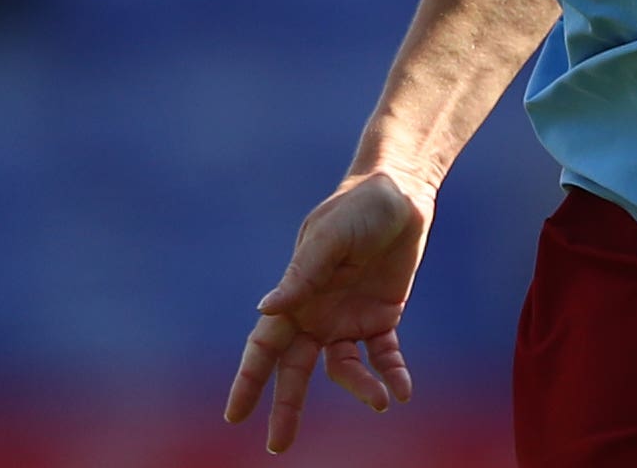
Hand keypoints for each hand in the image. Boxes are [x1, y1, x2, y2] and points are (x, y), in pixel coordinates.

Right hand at [225, 170, 433, 453]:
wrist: (399, 193)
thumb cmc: (357, 209)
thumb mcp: (329, 238)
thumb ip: (302, 275)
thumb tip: (266, 310)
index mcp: (295, 296)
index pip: (265, 345)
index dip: (249, 379)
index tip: (234, 414)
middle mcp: (316, 314)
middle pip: (295, 369)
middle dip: (285, 406)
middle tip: (277, 445)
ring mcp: (348, 319)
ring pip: (343, 369)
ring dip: (359, 388)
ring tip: (380, 402)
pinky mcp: (381, 317)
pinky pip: (384, 356)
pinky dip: (392, 374)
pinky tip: (402, 391)